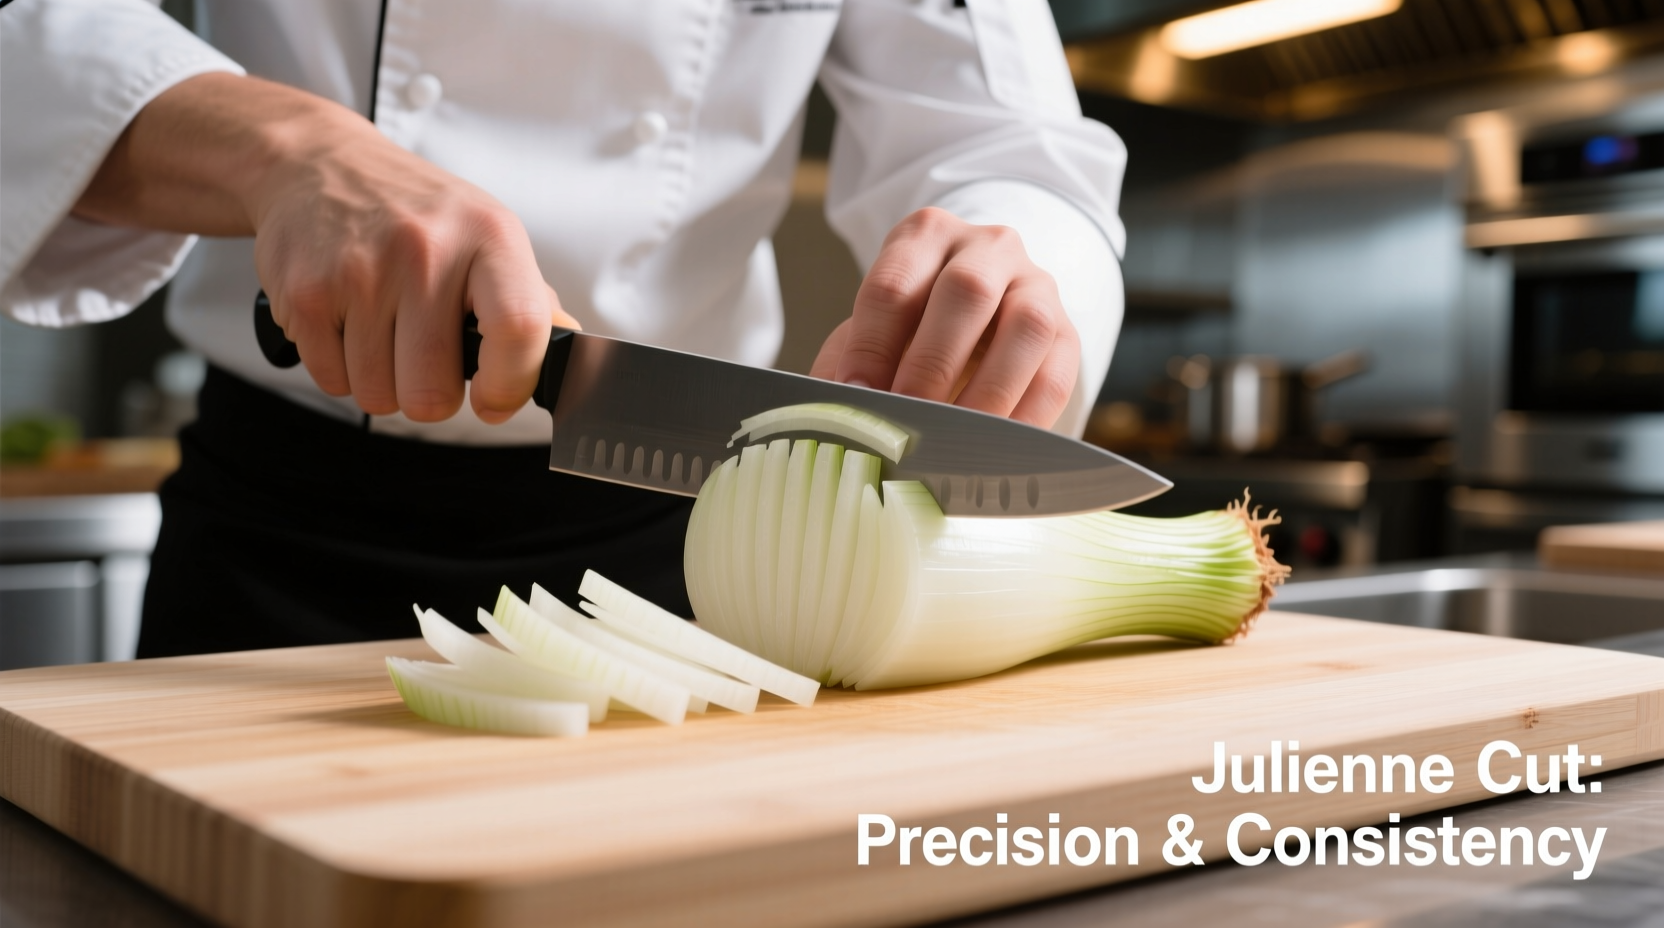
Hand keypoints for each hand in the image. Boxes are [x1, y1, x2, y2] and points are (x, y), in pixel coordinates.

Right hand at [248, 120, 574, 423]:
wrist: (319, 165)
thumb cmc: (417, 213)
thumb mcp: (487, 235)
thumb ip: (530, 300)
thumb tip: (567, 353)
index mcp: (489, 237)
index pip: (520, 330)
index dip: (509, 385)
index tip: (493, 399)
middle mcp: (425, 250)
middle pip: (432, 392)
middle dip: (430, 394)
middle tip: (425, 356)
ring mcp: (360, 272)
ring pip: (378, 396)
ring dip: (383, 382)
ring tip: (383, 330)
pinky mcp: (306, 293)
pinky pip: (332, 382)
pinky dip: (341, 369)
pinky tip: (348, 323)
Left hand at [810, 208, 1078, 428]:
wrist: (978, 316)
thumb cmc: (911, 327)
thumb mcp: (875, 331)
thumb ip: (851, 365)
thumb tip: (835, 420)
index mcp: (925, 236)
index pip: (895, 284)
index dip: (871, 346)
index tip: (855, 397)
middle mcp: (987, 248)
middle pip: (966, 292)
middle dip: (932, 363)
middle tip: (907, 418)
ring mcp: (1036, 285)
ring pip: (1026, 325)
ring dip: (987, 391)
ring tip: (954, 441)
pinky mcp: (1068, 333)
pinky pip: (1057, 375)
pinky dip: (1027, 419)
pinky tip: (997, 452)